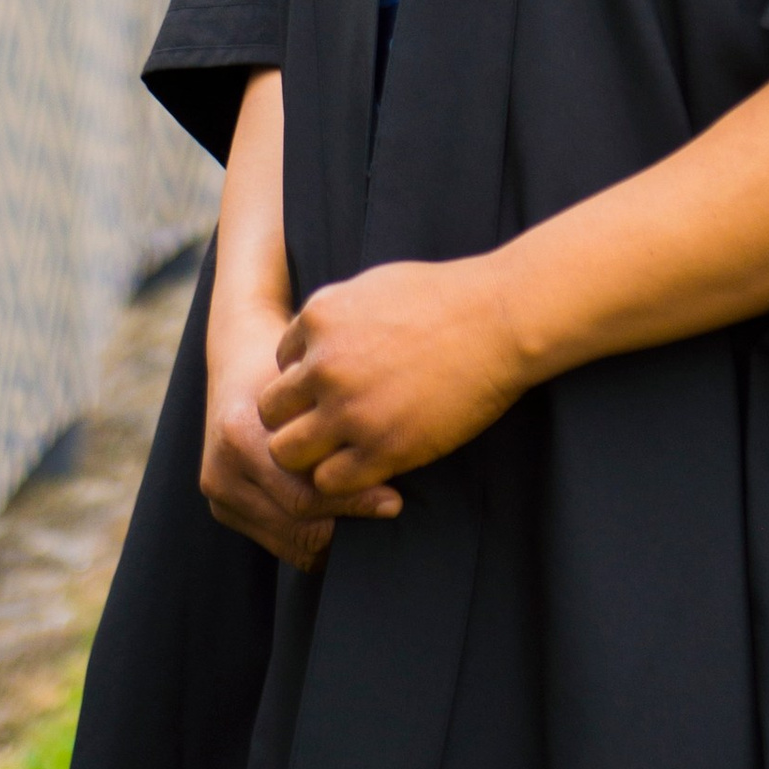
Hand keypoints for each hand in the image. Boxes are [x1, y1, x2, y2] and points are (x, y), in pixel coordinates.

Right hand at [202, 292, 402, 571]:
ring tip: (369, 520)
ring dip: (333, 540)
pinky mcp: (222, 506)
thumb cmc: (286, 363)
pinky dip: (313, 538)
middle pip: (298, 527)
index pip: (305, 496)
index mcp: (241, 438)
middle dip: (347, 526)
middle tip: (389, 513)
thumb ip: (336, 424)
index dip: (354, 503)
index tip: (394, 500)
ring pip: (291, 545)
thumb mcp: (310, 381)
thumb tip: (386, 465)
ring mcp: (218, 493)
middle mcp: (222, 471)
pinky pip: (280, 542)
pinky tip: (343, 522)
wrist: (236, 352)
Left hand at [260, 256, 525, 498]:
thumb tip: (314, 341)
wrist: (499, 319)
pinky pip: (330, 482)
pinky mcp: (382, 448)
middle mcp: (323, 366)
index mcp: (319, 319)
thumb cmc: (446, 298)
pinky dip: (343, 479)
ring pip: (286, 453)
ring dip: (310, 455)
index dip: (305, 380)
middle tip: (327, 426)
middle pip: (269, 412)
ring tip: (341, 451)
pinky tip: (370, 465)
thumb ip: (335, 317)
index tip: (336, 386)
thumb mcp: (373, 287)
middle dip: (293, 420)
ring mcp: (350, 410)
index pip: (277, 364)